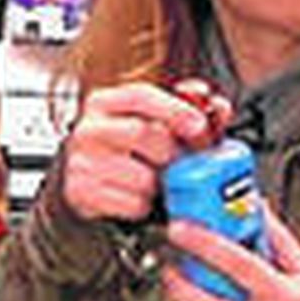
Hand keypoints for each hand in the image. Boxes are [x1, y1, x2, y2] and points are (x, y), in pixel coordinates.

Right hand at [61, 79, 226, 222]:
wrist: (92, 183)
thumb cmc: (130, 149)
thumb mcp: (156, 123)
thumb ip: (191, 112)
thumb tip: (219, 107)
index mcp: (105, 102)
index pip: (141, 95)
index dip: (175, 109)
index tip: (200, 126)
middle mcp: (88, 129)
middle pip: (142, 133)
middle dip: (174, 152)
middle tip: (187, 163)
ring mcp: (80, 162)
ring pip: (141, 176)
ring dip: (161, 184)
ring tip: (162, 182)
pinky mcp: (80, 193)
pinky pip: (131, 204)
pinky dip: (146, 205)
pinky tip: (143, 198)